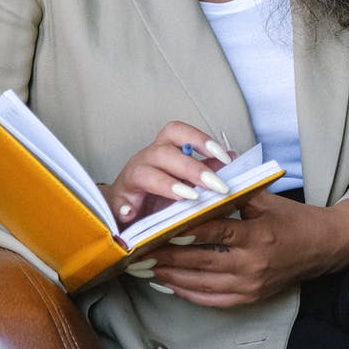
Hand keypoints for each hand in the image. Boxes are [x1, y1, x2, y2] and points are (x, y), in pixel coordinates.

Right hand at [99, 121, 232, 223]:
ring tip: (189, 197)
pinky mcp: (115, 202)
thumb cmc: (156, 195)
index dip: (200, 139)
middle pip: (164, 152)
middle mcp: (144, 160)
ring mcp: (128, 180)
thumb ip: (206, 170)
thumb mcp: (183, 182)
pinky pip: (116, 202)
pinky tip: (131, 216)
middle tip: (216, 185)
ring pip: (142, 172)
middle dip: (192, 167)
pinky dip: (124, 208)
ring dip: (167, 184)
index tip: (224, 157)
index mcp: (162, 151)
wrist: (122, 211)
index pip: (178, 132)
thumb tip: (233, 158)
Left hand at [147, 190, 348, 306]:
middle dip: (167, 257)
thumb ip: (234, 195)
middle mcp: (254, 264)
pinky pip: (213, 300)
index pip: (214, 232)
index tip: (158, 229)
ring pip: (203, 283)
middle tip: (139, 251)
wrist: (323, 247)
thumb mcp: (266, 200)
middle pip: (202, 261)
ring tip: (146, 268)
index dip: (185, 232)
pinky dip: (188, 293)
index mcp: (258, 235)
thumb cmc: (292, 219)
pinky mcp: (251, 298)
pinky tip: (169, 285)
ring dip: (171, 277)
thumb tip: (199, 187)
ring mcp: (252, 285)